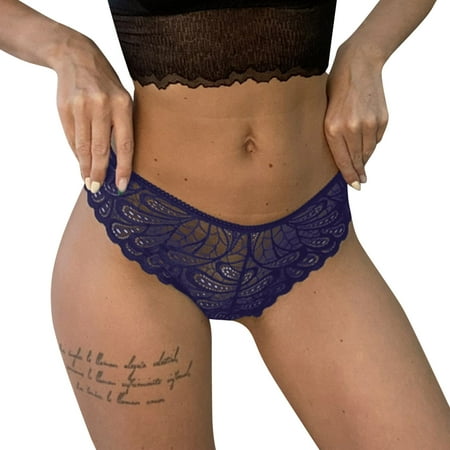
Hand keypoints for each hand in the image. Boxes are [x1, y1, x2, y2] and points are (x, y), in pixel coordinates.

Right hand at [54, 33, 133, 192]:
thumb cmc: (105, 83)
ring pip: (84, 147)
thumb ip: (121, 127)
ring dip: (86, 167)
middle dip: (100, 173)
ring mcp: (81, 107)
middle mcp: (102, 106)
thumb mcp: (121, 99)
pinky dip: (77, 153)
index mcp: (122, 105)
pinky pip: (72, 138)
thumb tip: (118, 161)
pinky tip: (81, 164)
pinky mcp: (65, 109)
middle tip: (98, 188)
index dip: (123, 168)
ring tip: (89, 181)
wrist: (76, 56)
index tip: (122, 186)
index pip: (125, 144)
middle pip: (101, 149)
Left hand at [324, 43, 388, 189]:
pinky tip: (366, 136)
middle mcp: (351, 128)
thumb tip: (340, 158)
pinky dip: (372, 141)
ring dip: (365, 157)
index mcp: (332, 128)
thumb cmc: (335, 87)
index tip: (354, 185)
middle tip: (361, 181)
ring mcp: (369, 123)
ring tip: (362, 162)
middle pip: (357, 159)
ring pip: (369, 151)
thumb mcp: (324, 112)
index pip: (342, 161)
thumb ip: (331, 134)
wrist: (358, 64)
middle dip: (359, 172)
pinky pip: (377, 138)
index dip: (349, 176)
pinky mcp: (382, 118)